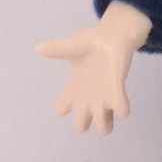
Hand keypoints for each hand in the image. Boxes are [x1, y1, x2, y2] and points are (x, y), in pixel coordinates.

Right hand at [36, 1, 150, 133]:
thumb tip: (39, 48)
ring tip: (106, 116)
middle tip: (86, 111)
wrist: (113, 37)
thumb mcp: (70, 46)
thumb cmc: (90, 44)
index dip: (62, 108)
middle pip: (81, 122)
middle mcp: (88, 97)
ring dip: (104, 124)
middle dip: (83, 122)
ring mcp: (104, 96)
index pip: (62, 107)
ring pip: (103, 123)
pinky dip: (120, 109)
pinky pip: (119, 106)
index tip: (65, 105)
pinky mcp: (119, 90)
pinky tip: (121, 108)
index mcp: (73, 89)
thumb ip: (56, 48)